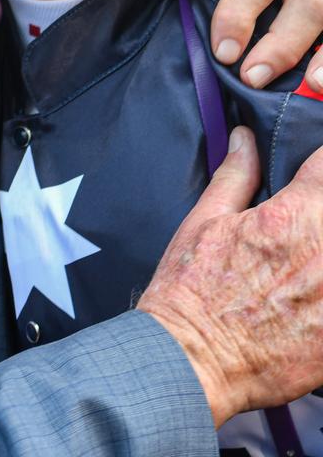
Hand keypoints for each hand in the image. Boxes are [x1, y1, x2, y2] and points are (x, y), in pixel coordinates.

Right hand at [138, 127, 322, 425]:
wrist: (191, 361)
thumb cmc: (190, 290)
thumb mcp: (204, 221)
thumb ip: (235, 175)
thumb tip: (245, 138)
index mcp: (291, 218)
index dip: (319, 166)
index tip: (310, 175)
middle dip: (320, 208)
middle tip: (302, 220)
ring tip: (302, 261)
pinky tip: (306, 292)